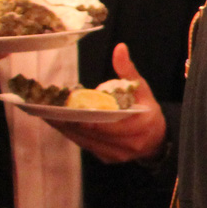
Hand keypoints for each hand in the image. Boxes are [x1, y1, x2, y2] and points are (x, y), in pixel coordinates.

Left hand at [40, 44, 167, 163]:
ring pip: (87, 141)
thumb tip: (119, 48)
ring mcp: (120, 154)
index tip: (71, 108)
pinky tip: (61, 125)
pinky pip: (87, 147)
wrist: (157, 138)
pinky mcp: (109, 159)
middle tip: (52, 109)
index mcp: (142, 125)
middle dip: (73, 122)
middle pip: (95, 133)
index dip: (89, 118)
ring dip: (68, 129)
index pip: (111, 124)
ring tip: (50, 116)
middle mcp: (131, 144)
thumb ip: (128, 70)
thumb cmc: (147, 110)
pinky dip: (73, 135)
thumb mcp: (141, 88)